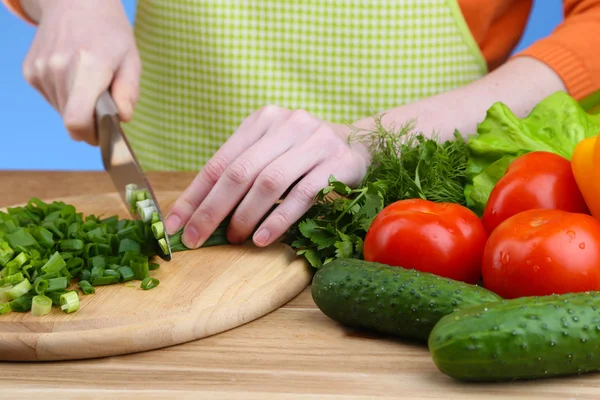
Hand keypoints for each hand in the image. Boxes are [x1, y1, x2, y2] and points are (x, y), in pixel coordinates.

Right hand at [21, 0, 139, 144]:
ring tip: (90, 83)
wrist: (75, 2)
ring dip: (78, 107)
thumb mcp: (131, 59)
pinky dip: (66, 96)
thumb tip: (123, 118)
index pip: (77, 120)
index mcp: (88, 67)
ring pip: (61, 111)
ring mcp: (40, 70)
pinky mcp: (30, 71)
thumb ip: (129, 91)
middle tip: (105, 104)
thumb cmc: (109, 32)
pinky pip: (52, 98)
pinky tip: (74, 75)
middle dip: (90, 121)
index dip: (90, 135)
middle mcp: (58, 69)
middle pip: (71, 120)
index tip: (104, 132)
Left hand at [165, 106, 370, 248]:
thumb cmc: (302, 154)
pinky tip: (262, 237)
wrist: (355, 142)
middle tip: (196, 238)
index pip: (219, 162)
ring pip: (269, 182)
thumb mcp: (270, 152)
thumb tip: (201, 215)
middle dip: (212, 210)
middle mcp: (287, 124)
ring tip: (234, 238)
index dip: (194, 196)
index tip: (175, 225)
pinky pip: (302, 195)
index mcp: (262, 120)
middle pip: (240, 172)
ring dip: (245, 215)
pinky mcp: (338, 161)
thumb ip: (241, 173)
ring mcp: (315, 140)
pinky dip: (278, 219)